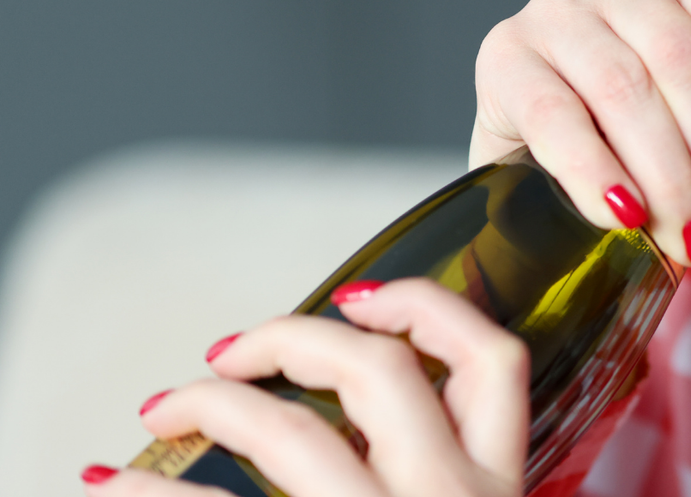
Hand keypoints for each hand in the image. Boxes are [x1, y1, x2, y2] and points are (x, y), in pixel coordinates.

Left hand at [84, 279, 523, 496]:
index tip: (361, 296)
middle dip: (289, 341)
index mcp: (500, 486)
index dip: (426, 307)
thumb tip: (365, 427)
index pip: (493, 360)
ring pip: (292, 433)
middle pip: (379, 371)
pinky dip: (144, 495)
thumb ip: (447, 473)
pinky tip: (107, 486)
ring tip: (165, 411)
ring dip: (210, 405)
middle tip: (230, 352)